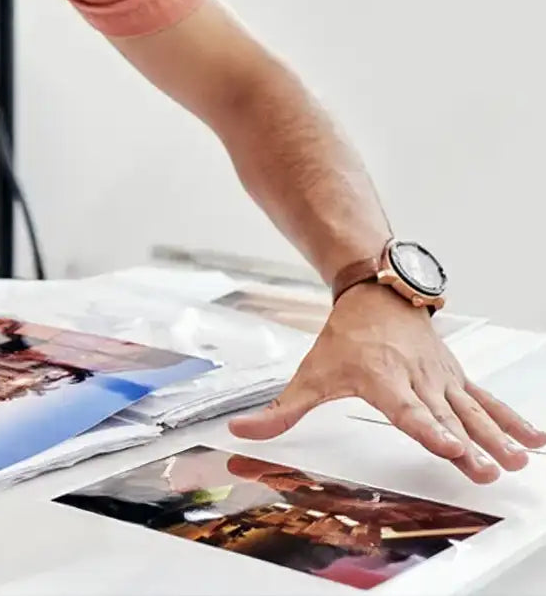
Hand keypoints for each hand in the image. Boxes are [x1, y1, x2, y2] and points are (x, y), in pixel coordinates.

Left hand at [229, 283, 545, 482]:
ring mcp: (441, 378)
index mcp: (384, 379)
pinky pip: (486, 400)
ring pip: (472, 409)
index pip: (408, 409)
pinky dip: (511, 419)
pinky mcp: (455, 377)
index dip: (428, 428)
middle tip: (490, 466)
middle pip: (447, 415)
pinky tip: (534, 440)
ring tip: (517, 459)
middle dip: (470, 442)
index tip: (450, 445)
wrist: (375, 291)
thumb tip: (240, 434)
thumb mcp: (310, 372)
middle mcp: (418, 378)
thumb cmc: (345, 335)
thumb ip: (281, 410)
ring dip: (497, 435)